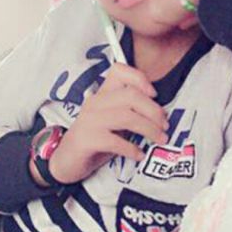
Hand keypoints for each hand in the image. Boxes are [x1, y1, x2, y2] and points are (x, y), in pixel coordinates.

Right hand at [48, 63, 168, 183]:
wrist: (66, 160)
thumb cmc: (94, 140)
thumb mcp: (113, 121)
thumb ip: (130, 112)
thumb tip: (160, 114)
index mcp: (102, 94)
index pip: (119, 70)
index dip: (140, 78)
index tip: (154, 95)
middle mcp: (95, 102)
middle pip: (131, 95)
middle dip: (154, 111)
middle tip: (164, 126)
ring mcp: (90, 120)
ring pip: (127, 116)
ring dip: (149, 129)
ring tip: (159, 139)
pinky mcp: (87, 139)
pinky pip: (116, 141)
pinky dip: (132, 149)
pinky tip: (139, 154)